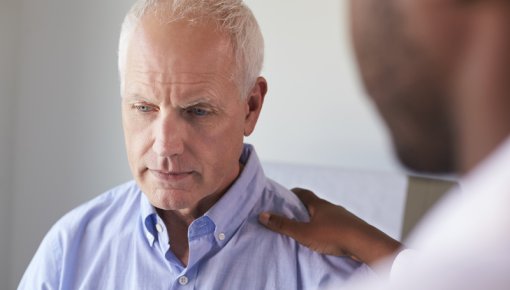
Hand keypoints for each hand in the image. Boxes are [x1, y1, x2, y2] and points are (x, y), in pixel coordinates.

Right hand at [258, 188, 401, 265]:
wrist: (365, 243)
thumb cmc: (334, 235)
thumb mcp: (304, 232)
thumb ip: (283, 225)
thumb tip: (262, 215)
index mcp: (319, 205)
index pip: (303, 193)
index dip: (292, 194)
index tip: (284, 197)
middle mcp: (332, 207)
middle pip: (315, 204)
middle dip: (303, 209)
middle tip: (292, 215)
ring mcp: (343, 217)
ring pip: (327, 216)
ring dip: (317, 220)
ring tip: (307, 230)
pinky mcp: (352, 228)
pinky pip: (336, 226)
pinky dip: (328, 230)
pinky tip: (326, 239)